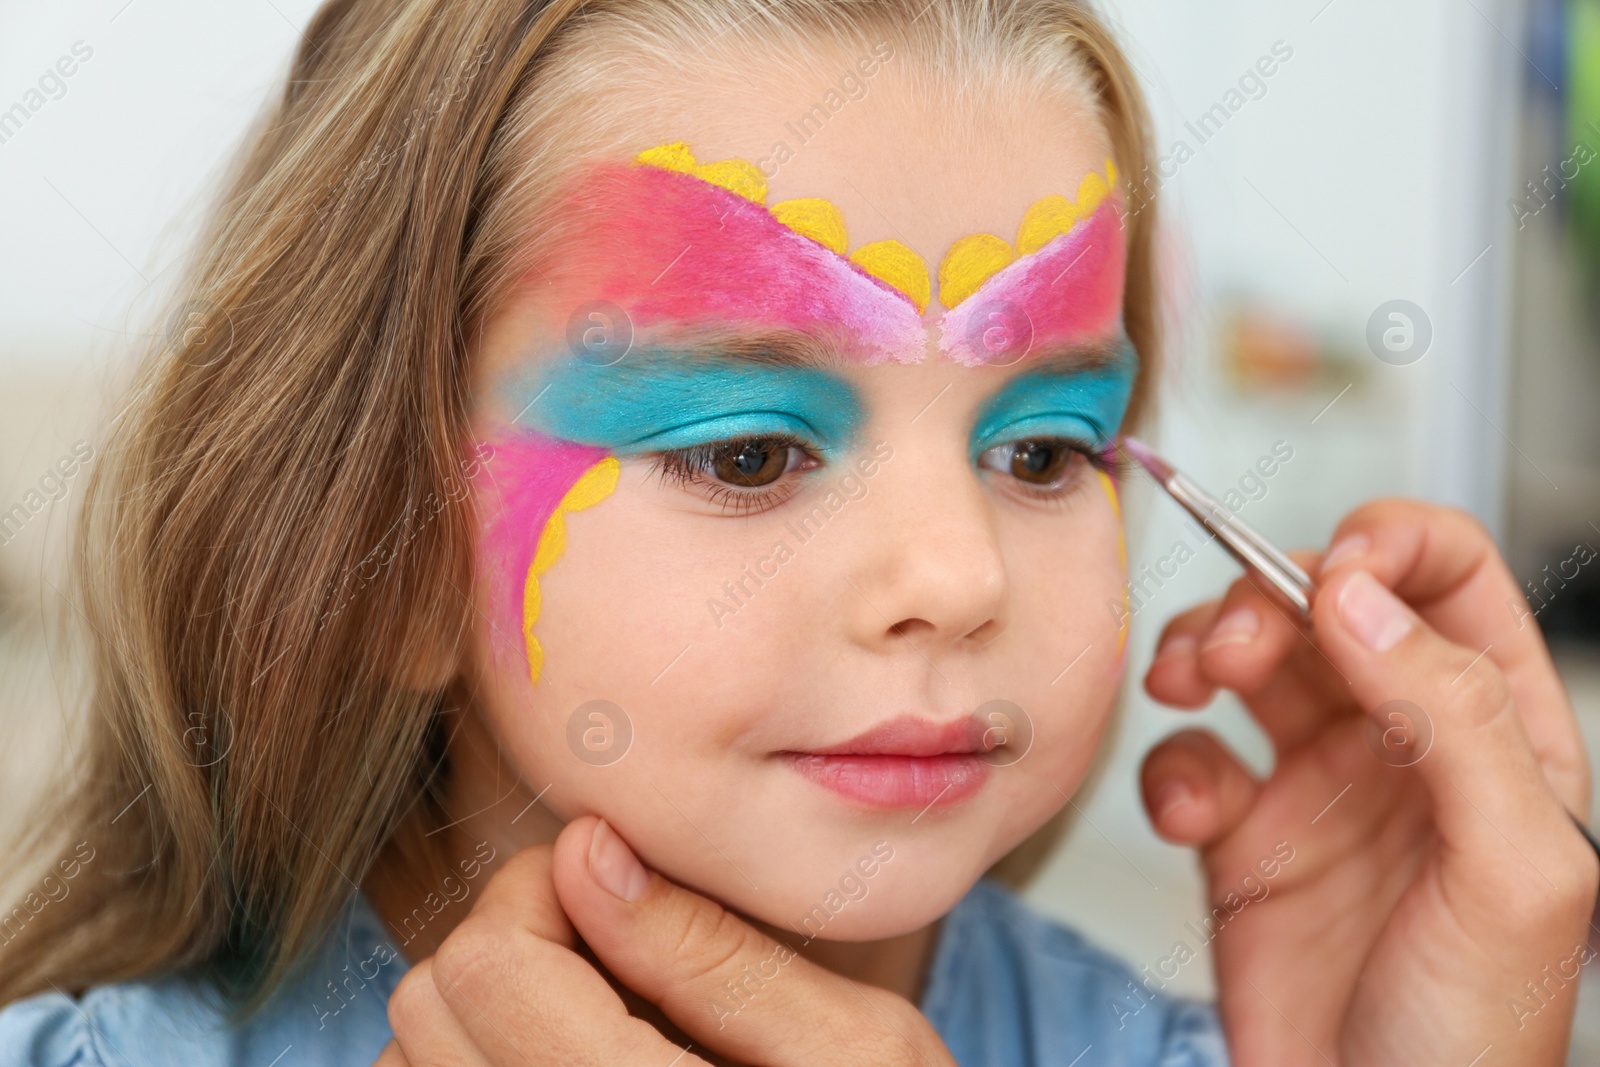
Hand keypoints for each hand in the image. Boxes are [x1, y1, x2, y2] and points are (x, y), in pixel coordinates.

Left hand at [374, 815, 954, 1066]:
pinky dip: (485, 1062)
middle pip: (428, 1009)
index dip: (541, 888)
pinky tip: (574, 1058)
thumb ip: (717, 954)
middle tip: (611, 946)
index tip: (615, 883)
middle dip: (510, 940)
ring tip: (598, 1018)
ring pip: (414, 1062)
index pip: (488, 967)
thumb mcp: (858, 1046)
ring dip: (488, 1013)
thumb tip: (587, 848)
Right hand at [1140, 498, 1598, 1066]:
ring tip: (1188, 683)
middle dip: (1267, 600)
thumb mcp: (1514, 874)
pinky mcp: (1240, 834)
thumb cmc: (1473, 1039)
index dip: (1389, 545)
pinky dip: (1169, 769)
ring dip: (1205, 652)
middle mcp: (1401, 742)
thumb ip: (1453, 718)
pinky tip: (1188, 814)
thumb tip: (1362, 601)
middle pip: (1325, 605)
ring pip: (1248, 662)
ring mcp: (1316, 784)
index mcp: (1496, 733)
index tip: (1332, 567)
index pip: (1448, 581)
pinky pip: (1188, 757)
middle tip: (1237, 647)